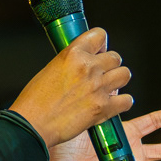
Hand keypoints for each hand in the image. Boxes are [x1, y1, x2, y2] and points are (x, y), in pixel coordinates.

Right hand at [11, 29, 131, 149]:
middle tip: (101, 74)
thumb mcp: (51, 69)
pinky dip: (121, 103)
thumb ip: (71, 62)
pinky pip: (126, 100)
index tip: (99, 50)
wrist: (33, 125)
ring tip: (108, 87)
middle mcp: (88, 68)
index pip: (100, 35)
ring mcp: (98, 87)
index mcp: (73, 54)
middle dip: (110, 65)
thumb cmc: (35, 101)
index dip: (100, 44)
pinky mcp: (103, 107)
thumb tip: (84, 61)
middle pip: (116, 57)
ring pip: (124, 75)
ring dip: (118, 81)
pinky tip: (113, 104)